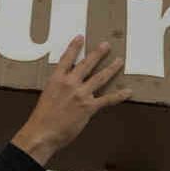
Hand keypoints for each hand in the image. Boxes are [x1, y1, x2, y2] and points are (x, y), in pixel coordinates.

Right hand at [9, 38, 129, 165]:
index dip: (74, 47)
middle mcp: (70, 83)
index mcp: (56, 79)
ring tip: (119, 61)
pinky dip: (119, 95)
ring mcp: (81, 94)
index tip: (80, 38)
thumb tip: (67, 85)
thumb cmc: (42, 117)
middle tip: (106, 45)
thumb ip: (58, 88)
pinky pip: (107, 99)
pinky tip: (127, 91)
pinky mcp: (89, 107)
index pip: (66, 59)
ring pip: (100, 77)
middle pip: (87, 64)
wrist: (43, 132)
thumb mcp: (47, 95)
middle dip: (98, 53)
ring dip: (111, 68)